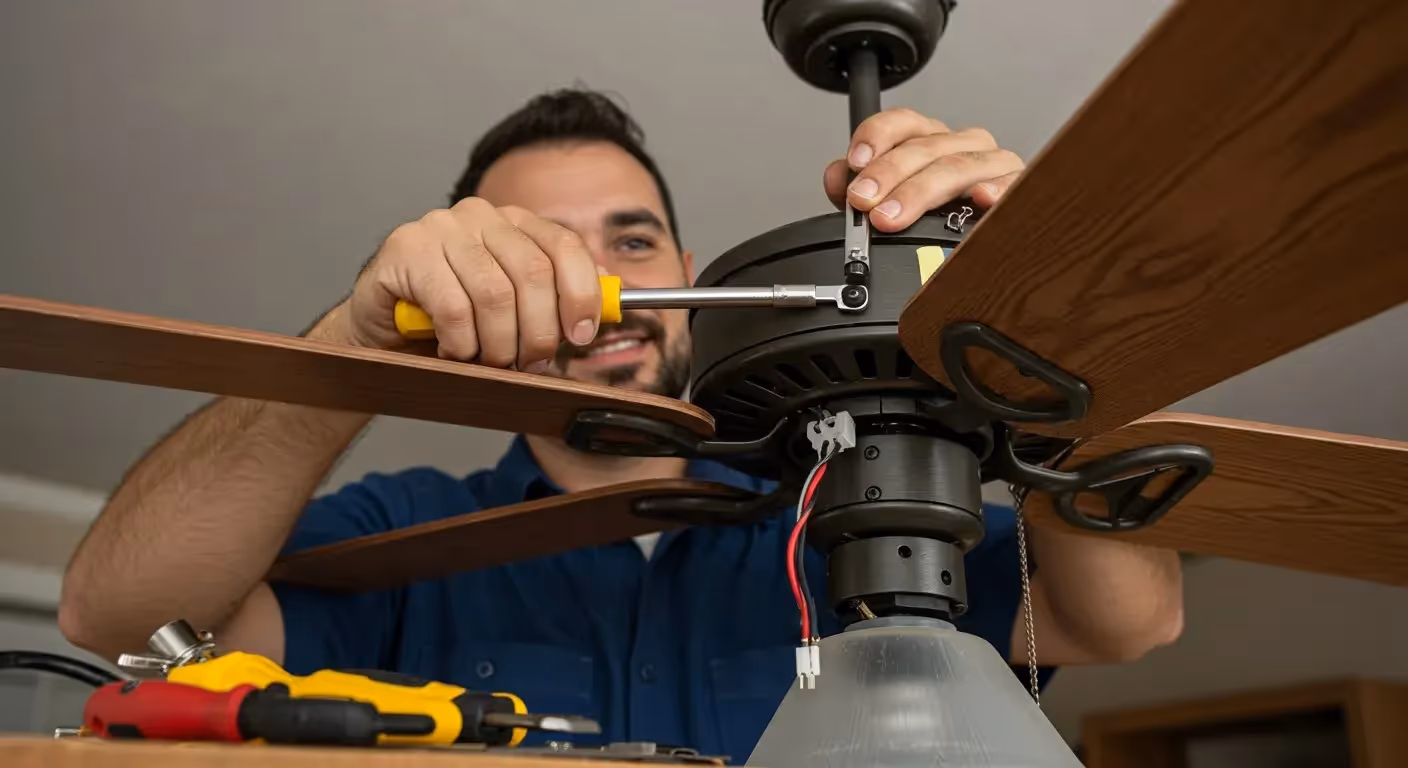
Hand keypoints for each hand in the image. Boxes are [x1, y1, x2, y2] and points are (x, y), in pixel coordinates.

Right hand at [328, 198, 601, 370]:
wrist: (384, 329)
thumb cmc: (453, 320)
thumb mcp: (514, 309)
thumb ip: (556, 299)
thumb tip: (607, 304)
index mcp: (514, 223)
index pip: (565, 246)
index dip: (581, 293)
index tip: (582, 334)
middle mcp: (480, 216)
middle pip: (533, 273)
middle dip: (540, 331)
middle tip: (530, 363)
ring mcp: (440, 228)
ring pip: (495, 294)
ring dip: (499, 344)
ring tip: (490, 362)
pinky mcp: (405, 251)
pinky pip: (453, 307)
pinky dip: (462, 342)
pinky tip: (455, 351)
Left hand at [823, 108, 1024, 231]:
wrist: (989, 241)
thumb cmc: (939, 217)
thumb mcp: (889, 202)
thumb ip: (855, 189)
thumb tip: (836, 177)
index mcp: (929, 140)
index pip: (901, 123)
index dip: (876, 137)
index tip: (855, 161)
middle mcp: (961, 144)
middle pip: (924, 148)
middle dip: (888, 175)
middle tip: (865, 202)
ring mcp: (992, 163)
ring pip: (956, 167)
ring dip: (921, 191)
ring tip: (894, 215)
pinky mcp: (1017, 187)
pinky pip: (1011, 184)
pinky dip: (995, 190)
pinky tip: (980, 198)